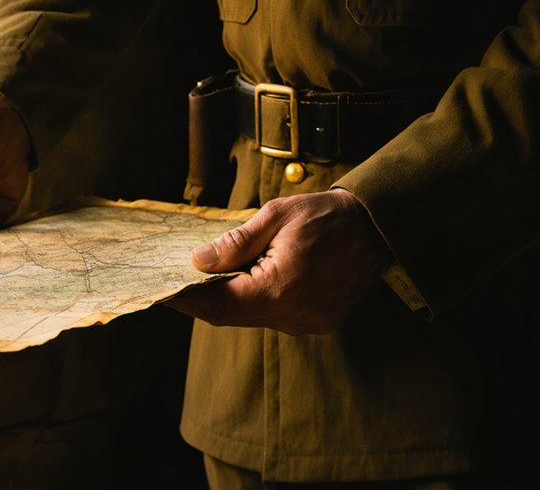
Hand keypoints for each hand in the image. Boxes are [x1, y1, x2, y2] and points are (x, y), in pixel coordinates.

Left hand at [167, 190, 390, 334]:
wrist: (375, 227)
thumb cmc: (325, 216)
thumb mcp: (275, 217)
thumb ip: (235, 243)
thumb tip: (198, 262)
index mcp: (282, 288)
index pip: (220, 304)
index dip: (188, 300)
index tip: (164, 291)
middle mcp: (295, 314)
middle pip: (232, 315)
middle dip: (203, 299)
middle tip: (177, 283)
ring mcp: (308, 322)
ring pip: (251, 318)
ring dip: (229, 300)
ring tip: (209, 277)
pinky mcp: (318, 323)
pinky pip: (273, 317)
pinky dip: (254, 301)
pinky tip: (246, 281)